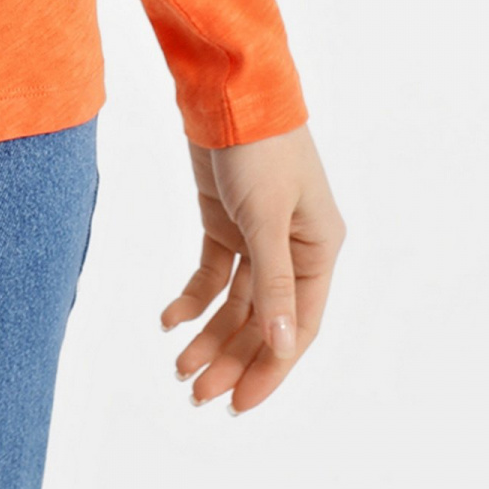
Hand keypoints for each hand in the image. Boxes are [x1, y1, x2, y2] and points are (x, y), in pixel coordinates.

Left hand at [163, 123, 344, 415]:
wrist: (226, 86)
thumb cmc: (259, 146)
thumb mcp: (266, 218)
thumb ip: (274, 284)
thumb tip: (284, 343)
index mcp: (319, 250)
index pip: (297, 326)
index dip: (270, 368)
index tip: (240, 402)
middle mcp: (293, 248)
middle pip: (264, 319)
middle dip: (232, 358)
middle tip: (197, 393)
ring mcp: (258, 234)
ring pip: (236, 302)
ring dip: (210, 334)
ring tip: (181, 368)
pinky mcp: (226, 219)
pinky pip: (212, 272)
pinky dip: (193, 297)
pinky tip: (169, 319)